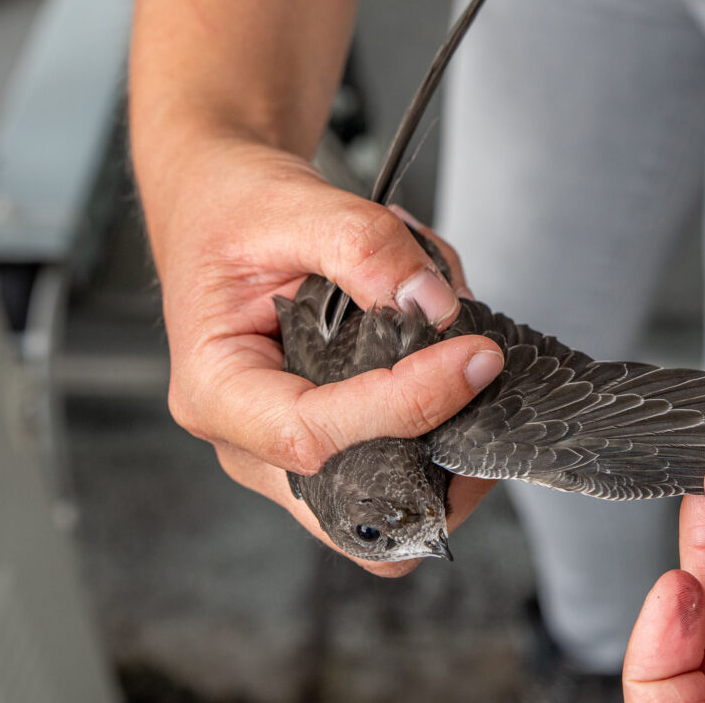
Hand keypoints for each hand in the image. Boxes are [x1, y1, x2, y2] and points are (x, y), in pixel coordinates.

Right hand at [137, 138, 502, 576]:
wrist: (225, 208)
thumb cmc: (236, 211)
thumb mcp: (291, 202)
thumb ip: (365, 246)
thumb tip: (435, 304)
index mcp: (217, 391)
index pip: (315, 435)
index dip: (406, 406)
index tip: (474, 357)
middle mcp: (251, 443)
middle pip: (359, 502)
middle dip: (440, 450)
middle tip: (487, 374)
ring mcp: (293, 455)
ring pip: (393, 499)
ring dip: (448, 434)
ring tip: (456, 348)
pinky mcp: (335, 444)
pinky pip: (402, 467)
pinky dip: (443, 421)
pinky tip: (446, 359)